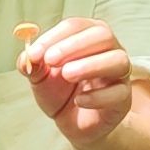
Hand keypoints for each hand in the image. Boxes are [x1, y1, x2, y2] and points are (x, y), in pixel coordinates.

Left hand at [17, 17, 137, 145]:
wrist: (73, 124)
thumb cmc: (60, 92)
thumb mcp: (40, 78)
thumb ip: (33, 66)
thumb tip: (26, 56)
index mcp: (87, 36)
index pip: (75, 26)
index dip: (54, 37)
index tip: (34, 53)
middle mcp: (109, 50)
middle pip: (102, 35)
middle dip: (74, 45)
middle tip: (50, 60)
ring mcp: (120, 73)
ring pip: (118, 60)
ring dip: (90, 65)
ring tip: (67, 75)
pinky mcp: (123, 98)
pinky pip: (118, 92)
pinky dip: (97, 96)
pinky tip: (79, 100)